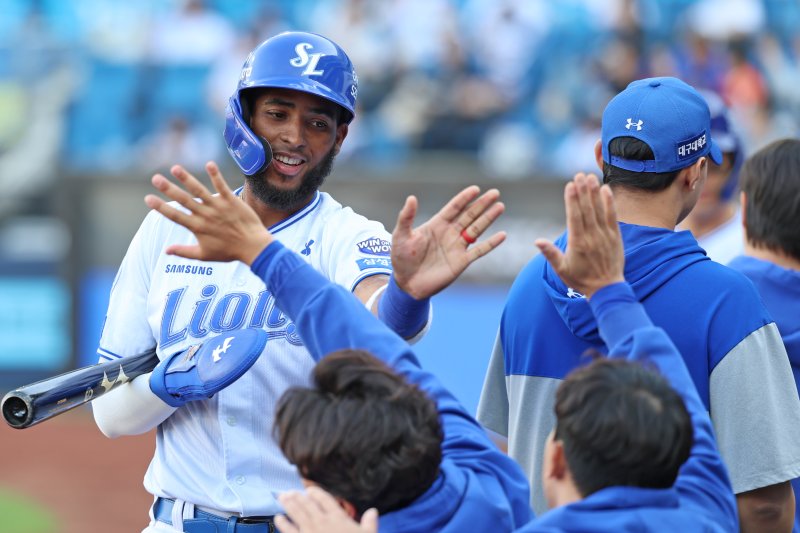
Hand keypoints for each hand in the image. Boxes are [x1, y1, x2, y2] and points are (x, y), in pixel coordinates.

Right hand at [144, 162, 271, 264]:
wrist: (253, 247)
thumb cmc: (228, 252)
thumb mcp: (204, 256)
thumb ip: (184, 252)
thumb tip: (165, 251)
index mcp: (197, 227)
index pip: (175, 216)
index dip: (160, 207)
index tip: (147, 198)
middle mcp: (205, 215)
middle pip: (184, 200)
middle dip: (168, 189)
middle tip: (155, 178)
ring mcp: (218, 207)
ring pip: (199, 190)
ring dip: (187, 178)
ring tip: (175, 168)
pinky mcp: (231, 201)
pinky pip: (222, 186)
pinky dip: (215, 175)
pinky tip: (209, 163)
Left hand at [275, 487, 378, 532]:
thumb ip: (370, 523)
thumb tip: (373, 511)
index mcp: (338, 518)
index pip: (325, 500)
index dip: (316, 493)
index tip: (310, 490)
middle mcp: (322, 522)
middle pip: (307, 504)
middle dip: (298, 497)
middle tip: (289, 492)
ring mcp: (310, 532)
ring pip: (297, 514)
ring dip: (289, 505)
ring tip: (282, 498)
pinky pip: (289, 531)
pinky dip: (283, 524)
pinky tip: (278, 518)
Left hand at [390, 186, 505, 298]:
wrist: (407, 283)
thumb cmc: (401, 258)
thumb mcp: (401, 235)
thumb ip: (406, 217)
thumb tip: (411, 198)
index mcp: (437, 224)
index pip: (454, 208)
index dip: (464, 198)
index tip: (475, 189)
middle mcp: (449, 233)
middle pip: (469, 215)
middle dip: (482, 204)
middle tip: (495, 192)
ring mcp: (457, 247)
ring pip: (477, 229)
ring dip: (488, 218)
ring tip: (500, 206)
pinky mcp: (461, 262)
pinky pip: (479, 251)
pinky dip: (491, 243)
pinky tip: (502, 235)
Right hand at [535, 173, 623, 298]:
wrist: (607, 290)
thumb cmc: (581, 280)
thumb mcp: (562, 269)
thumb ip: (550, 253)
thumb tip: (537, 241)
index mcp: (578, 243)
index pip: (574, 216)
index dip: (572, 199)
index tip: (570, 185)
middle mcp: (592, 236)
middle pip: (587, 209)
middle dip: (583, 190)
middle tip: (579, 174)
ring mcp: (605, 235)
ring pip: (599, 209)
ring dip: (595, 192)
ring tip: (591, 177)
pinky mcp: (615, 236)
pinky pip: (612, 216)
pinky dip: (609, 202)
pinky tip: (606, 189)